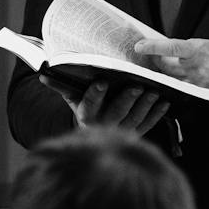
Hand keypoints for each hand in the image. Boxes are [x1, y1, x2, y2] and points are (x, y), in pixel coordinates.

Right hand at [44, 77, 169, 136]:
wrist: (94, 134)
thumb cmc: (84, 108)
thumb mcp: (72, 98)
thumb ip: (61, 86)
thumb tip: (43, 74)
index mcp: (86, 118)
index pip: (89, 107)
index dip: (94, 95)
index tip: (101, 82)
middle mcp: (103, 127)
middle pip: (116, 114)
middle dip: (126, 100)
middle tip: (136, 86)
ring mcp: (122, 133)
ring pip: (134, 120)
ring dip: (145, 106)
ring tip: (154, 92)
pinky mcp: (136, 134)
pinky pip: (148, 125)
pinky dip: (157, 115)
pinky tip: (165, 103)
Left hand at [133, 37, 208, 95]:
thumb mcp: (206, 44)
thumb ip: (185, 47)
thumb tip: (166, 49)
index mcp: (197, 50)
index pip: (169, 47)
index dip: (152, 47)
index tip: (139, 46)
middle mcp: (195, 67)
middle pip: (164, 66)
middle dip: (153, 61)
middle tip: (148, 57)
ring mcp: (195, 83)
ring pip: (169, 79)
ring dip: (161, 74)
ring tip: (156, 69)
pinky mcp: (197, 93)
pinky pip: (178, 89)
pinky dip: (171, 84)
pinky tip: (169, 81)